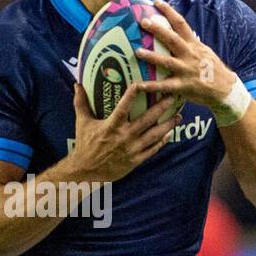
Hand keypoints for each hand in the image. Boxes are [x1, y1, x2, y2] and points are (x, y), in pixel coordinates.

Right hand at [67, 82, 181, 182]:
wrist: (86, 172)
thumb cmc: (84, 145)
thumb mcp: (82, 122)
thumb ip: (81, 103)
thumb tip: (77, 85)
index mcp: (111, 126)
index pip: (124, 107)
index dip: (133, 94)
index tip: (142, 83)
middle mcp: (124, 137)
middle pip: (147, 119)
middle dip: (161, 107)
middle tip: (172, 97)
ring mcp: (132, 149)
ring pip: (154, 135)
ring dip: (167, 125)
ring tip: (178, 116)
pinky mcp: (135, 161)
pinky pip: (152, 150)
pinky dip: (161, 142)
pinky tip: (169, 134)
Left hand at [136, 0, 237, 112]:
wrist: (225, 89)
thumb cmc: (212, 69)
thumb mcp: (204, 51)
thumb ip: (190, 41)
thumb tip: (179, 30)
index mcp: (194, 44)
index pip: (181, 23)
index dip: (168, 11)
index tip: (156, 1)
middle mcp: (189, 55)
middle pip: (172, 39)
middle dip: (158, 29)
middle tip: (143, 21)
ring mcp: (186, 70)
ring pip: (167, 62)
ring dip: (152, 56)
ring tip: (137, 51)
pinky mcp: (184, 86)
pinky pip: (165, 86)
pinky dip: (152, 86)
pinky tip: (139, 85)